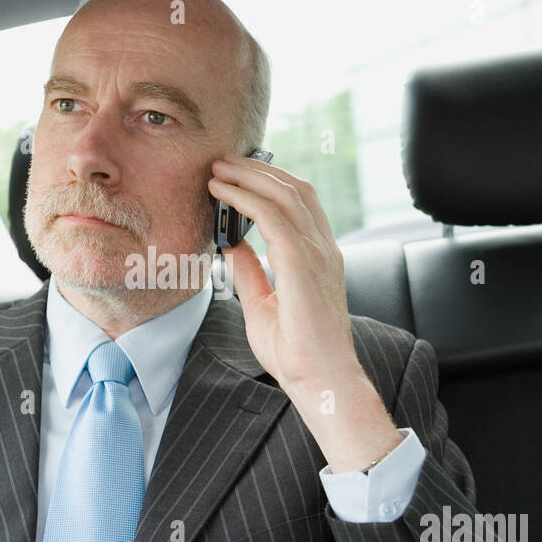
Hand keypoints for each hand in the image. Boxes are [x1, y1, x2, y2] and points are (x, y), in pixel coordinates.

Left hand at [208, 154, 359, 389]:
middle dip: (257, 169)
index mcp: (318, 257)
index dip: (270, 181)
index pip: (300, 203)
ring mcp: (316, 253)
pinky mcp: (302, 263)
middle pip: (294, 189)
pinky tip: (223, 192)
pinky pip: (272, 215)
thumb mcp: (263, 304)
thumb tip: (232, 245)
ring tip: (218, 169)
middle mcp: (322, 248)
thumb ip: (251, 272)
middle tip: (223, 161)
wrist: (320, 380)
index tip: (237, 174)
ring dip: (248, 175)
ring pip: (284, 194)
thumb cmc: (297, 353)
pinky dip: (245, 197)